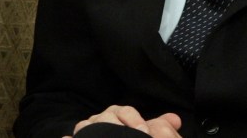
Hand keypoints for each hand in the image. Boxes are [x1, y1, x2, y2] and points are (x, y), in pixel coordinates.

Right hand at [66, 105, 181, 136]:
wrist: (115, 133)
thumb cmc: (127, 132)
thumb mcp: (141, 129)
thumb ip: (158, 126)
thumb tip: (175, 119)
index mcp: (117, 114)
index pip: (124, 112)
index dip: (135, 122)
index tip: (145, 132)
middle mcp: (99, 119)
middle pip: (104, 118)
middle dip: (115, 128)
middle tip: (131, 137)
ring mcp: (86, 130)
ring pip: (84, 126)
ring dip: (90, 132)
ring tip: (97, 136)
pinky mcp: (77, 137)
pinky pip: (70, 137)